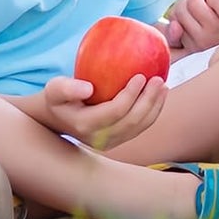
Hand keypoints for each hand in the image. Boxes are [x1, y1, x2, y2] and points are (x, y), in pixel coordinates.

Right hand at [38, 72, 166, 150]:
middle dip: (148, 101)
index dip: (130, 95)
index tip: (141, 75)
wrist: (58, 118)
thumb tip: (88, 88)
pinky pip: (140, 127)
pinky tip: (159, 94)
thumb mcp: (55, 89)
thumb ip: (67, 88)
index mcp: (86, 125)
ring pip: (140, 127)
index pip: (114, 111)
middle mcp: (100, 138)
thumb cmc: (58, 98)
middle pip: (132, 121)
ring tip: (163, 85)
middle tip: (158, 79)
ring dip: (155, 107)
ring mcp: (111, 142)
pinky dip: (153, 112)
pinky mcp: (119, 140)